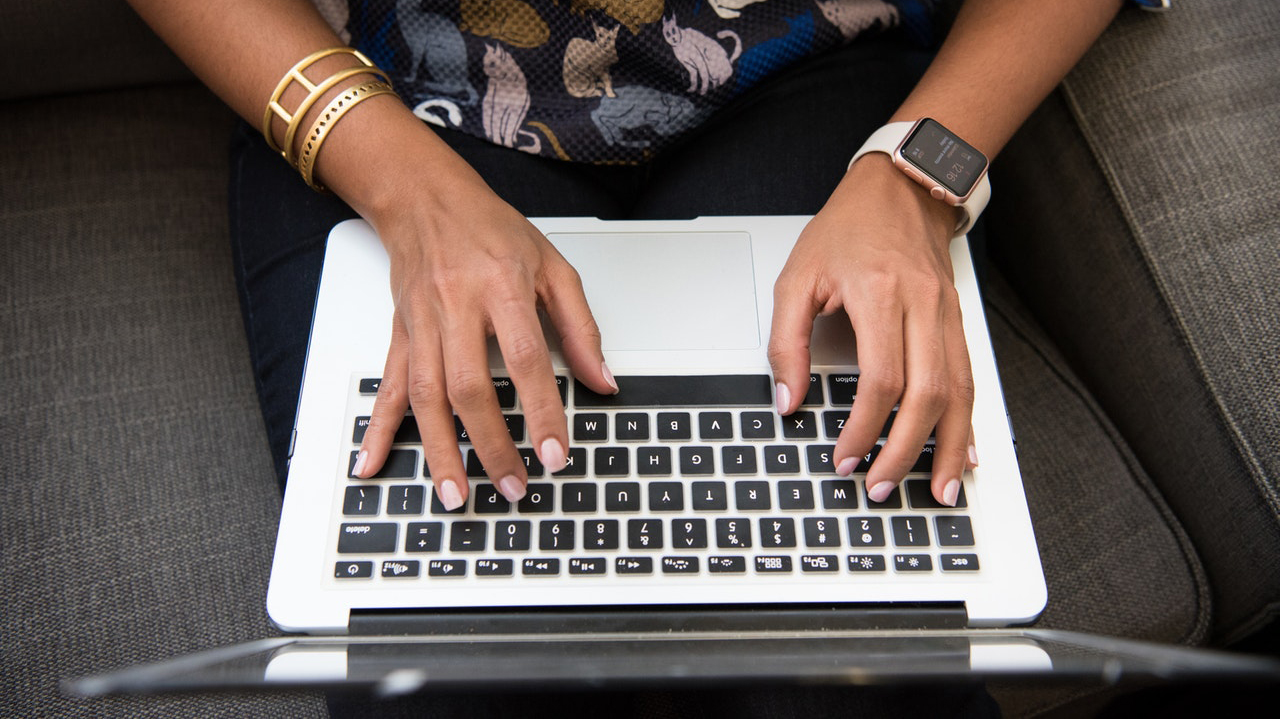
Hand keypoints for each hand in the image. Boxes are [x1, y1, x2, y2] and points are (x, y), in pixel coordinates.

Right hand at [350, 164, 616, 508]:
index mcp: (501, 288)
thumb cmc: (491, 230)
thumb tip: (603, 381)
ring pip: (426, 397)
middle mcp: (457, 307)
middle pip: (469, 387)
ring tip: (456, 494)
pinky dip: (378, 429)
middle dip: (491, 445)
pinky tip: (371, 462)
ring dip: (440, 451)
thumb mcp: (553, 267)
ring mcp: (422, 324)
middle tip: (513, 486)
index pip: (526, 360)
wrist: (426, 198)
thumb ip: (581, 327)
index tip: (556, 453)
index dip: (542, 411)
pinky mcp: (400, 334)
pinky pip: (388, 386)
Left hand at [769, 154, 976, 505]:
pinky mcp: (958, 321)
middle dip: (906, 452)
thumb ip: (786, 341)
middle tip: (882, 487)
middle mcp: (924, 307)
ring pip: (960, 393)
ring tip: (940, 490)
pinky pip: (970, 379)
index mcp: (881, 294)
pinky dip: (967, 422)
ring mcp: (948, 315)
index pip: (881, 378)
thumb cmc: (848, 228)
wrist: (903, 186)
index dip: (864, 427)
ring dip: (949, 448)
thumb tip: (788, 400)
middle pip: (928, 395)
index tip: (845, 458)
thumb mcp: (797, 276)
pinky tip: (964, 452)